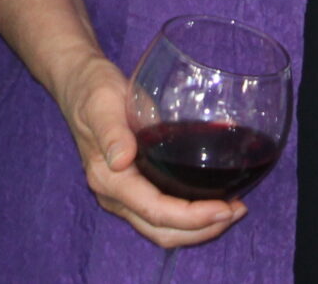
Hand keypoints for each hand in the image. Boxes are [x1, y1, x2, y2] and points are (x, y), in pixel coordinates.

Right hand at [50, 52, 244, 249]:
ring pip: (163, 229)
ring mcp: (123, 196)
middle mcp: (115, 196)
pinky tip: (211, 199)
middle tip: (237, 210)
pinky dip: (189, 216)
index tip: (225, 208)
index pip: (155, 211)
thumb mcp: (102, 104)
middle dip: (202, 229)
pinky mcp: (134, 187)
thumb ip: (111, 131)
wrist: (81, 85)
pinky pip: (162, 215)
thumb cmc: (93, 92)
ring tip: (232, 209)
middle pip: (162, 231)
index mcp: (109, 179)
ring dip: (198, 228)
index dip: (191, 217)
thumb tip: (122, 160)